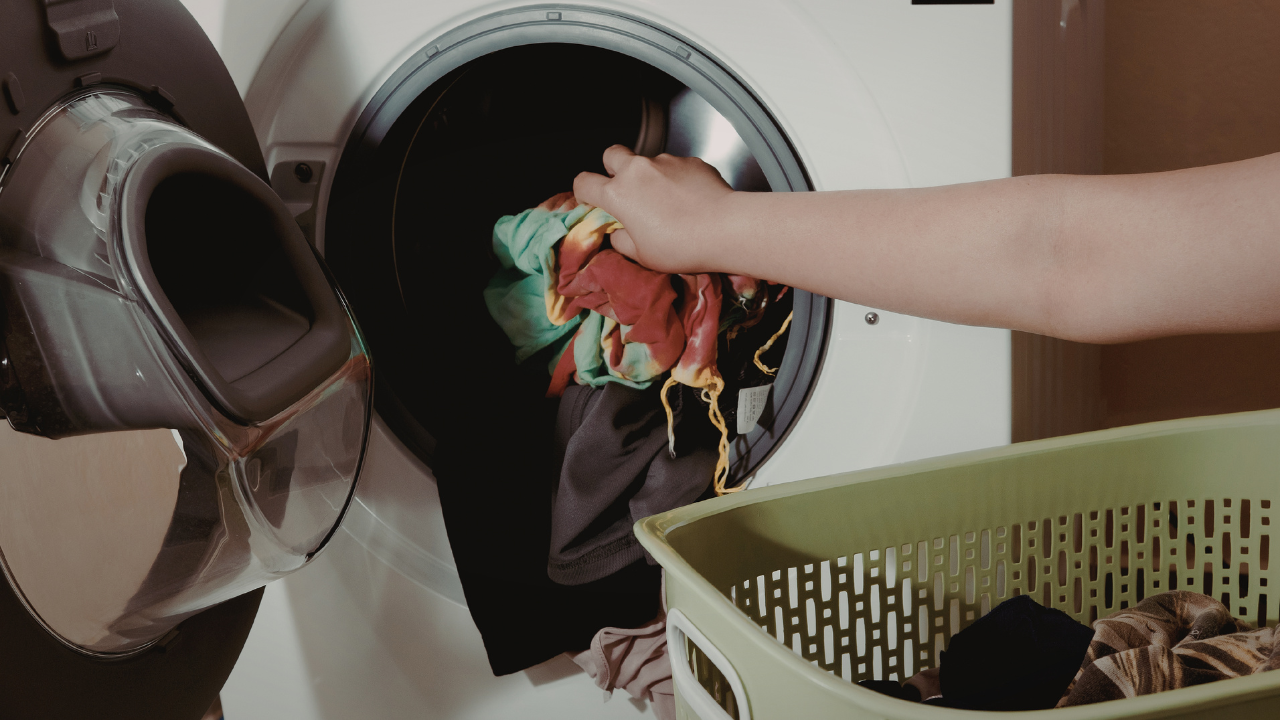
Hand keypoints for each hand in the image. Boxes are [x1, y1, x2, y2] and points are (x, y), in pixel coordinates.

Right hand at [573, 145, 734, 273]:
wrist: (725, 228)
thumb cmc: (681, 246)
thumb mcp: (641, 255)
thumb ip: (622, 240)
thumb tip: (619, 232)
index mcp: (618, 194)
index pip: (583, 182)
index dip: (583, 193)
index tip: (592, 203)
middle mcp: (638, 170)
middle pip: (611, 154)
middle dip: (612, 168)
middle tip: (625, 190)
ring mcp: (665, 161)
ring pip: (647, 160)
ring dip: (649, 176)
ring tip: (666, 201)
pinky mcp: (691, 160)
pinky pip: (675, 165)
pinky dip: (676, 178)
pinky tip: (689, 198)